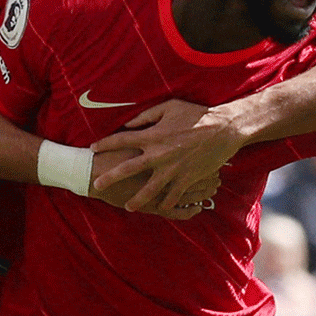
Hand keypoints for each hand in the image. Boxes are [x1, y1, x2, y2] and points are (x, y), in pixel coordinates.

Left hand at [91, 100, 241, 211]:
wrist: (223, 129)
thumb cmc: (196, 115)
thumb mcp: (169, 108)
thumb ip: (146, 116)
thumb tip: (128, 124)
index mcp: (152, 135)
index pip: (122, 139)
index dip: (105, 143)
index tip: (93, 148)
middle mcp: (159, 154)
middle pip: (128, 168)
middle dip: (110, 177)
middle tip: (97, 184)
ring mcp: (173, 169)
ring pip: (149, 190)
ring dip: (137, 200)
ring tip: (128, 207)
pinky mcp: (187, 178)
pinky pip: (173, 195)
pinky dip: (166, 202)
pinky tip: (160, 207)